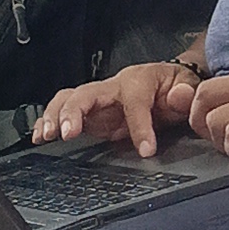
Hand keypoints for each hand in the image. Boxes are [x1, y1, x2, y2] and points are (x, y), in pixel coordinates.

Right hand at [33, 60, 199, 157]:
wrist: (169, 84)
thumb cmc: (176, 87)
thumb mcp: (188, 87)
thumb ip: (186, 94)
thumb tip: (179, 97)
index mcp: (139, 80)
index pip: (134, 101)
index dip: (139, 126)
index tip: (146, 150)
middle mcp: (113, 87)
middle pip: (86, 93)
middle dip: (73, 111)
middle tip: (67, 133)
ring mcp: (99, 100)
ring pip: (69, 100)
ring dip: (55, 116)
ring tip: (45, 135)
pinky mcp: (91, 113)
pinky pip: (65, 112)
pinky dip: (50, 122)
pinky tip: (40, 136)